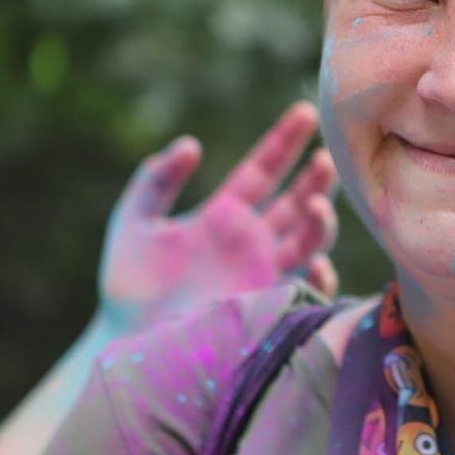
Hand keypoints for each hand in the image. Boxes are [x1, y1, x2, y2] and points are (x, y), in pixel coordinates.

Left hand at [97, 101, 339, 333]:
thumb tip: (191, 144)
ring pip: (309, 241)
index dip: (284, 141)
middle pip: (296, 201)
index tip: (305, 112)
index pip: (262, 169)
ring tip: (315, 207)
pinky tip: (316, 265)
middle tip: (326, 159)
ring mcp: (262, 274)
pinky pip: (306, 291)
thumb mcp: (133, 222)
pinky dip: (319, 278)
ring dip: (319, 222)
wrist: (128, 342)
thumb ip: (155, 180)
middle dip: (315, 179)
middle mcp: (251, 240)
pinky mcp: (267, 307)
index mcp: (224, 214)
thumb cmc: (128, 285)